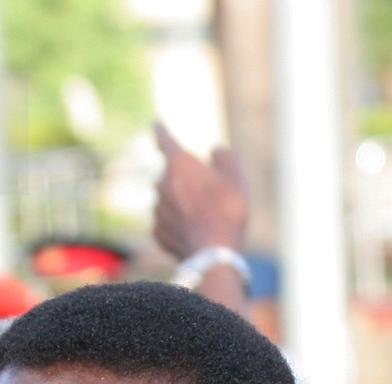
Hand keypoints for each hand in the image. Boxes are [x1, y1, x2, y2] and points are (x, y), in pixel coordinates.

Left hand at [153, 122, 249, 264]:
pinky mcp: (158, 233)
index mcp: (179, 164)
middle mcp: (162, 184)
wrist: (214, 252)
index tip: (155, 123)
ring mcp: (157, 210)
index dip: (161, 131)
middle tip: (208, 195)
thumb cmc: (227, 208)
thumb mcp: (236, 175)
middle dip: (185, 181)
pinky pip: (168, 223)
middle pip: (171, 176)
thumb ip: (225, 156)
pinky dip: (179, 225)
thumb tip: (214, 151)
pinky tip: (195, 233)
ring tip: (205, 219)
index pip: (166, 140)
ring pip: (169, 201)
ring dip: (182, 204)